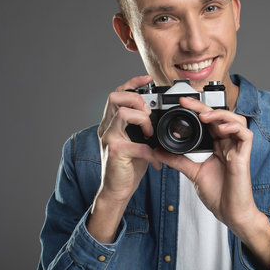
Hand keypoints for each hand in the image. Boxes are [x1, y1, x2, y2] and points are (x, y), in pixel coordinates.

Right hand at [88, 75, 161, 241]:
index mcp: (112, 122)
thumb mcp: (138, 140)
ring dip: (142, 119)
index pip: (118, 93)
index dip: (132, 82)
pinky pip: (137, 145)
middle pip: (114, 97)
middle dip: (135, 98)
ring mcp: (109, 139)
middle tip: (148, 111)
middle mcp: (107, 127)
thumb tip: (162, 116)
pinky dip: (151, 152)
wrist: (117, 190)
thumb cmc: (129, 165)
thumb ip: (144, 127)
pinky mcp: (116, 153)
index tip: (148, 78)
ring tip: (150, 132)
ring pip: (122, 114)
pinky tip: (156, 161)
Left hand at [156, 97, 269, 268]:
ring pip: (236, 120)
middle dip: (204, 107)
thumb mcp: (193, 173)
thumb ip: (178, 160)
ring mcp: (237, 148)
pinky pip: (245, 134)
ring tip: (205, 116)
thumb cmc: (218, 194)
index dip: (197, 111)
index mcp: (218, 145)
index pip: (209, 121)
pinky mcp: (245, 155)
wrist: (229, 213)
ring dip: (221, 115)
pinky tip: (221, 129)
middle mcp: (229, 144)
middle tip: (187, 102)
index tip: (181, 104)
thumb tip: (158, 151)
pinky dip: (234, 128)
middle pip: (221, 117)